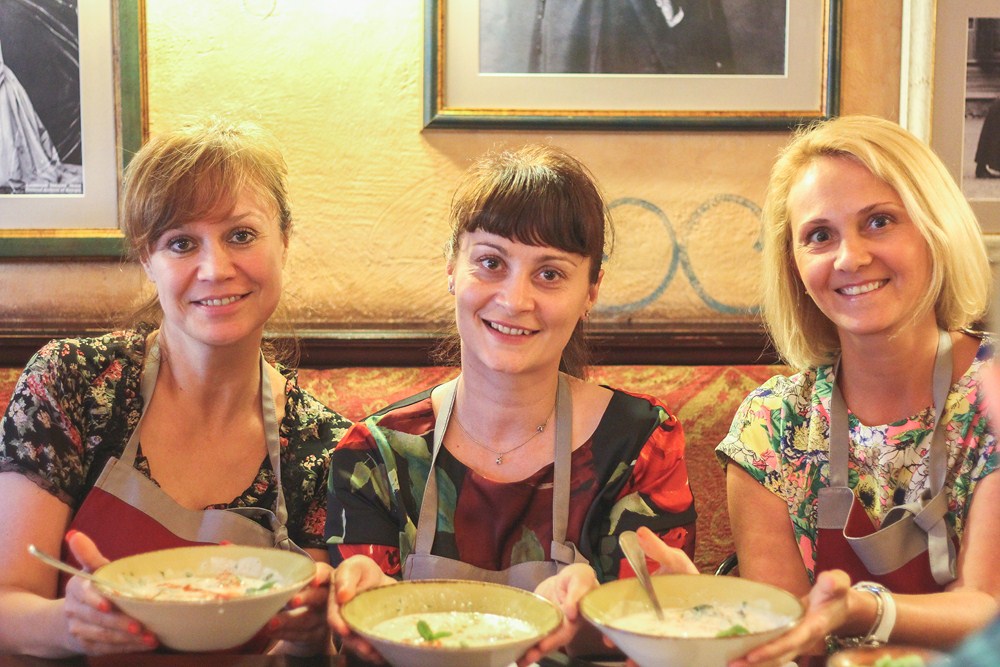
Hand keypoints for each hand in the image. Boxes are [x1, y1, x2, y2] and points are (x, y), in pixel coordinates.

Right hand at [62, 531, 156, 653]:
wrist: (67, 620)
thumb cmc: (90, 588)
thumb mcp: (89, 570)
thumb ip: (88, 554)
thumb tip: (74, 534)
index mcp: (76, 589)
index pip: (84, 594)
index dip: (95, 600)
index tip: (109, 604)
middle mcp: (75, 611)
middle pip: (96, 618)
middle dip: (118, 623)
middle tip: (140, 626)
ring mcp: (80, 631)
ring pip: (102, 637)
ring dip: (126, 639)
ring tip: (150, 638)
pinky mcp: (89, 647)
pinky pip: (107, 649)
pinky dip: (127, 648)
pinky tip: (145, 645)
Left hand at [268, 562, 333, 654]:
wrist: (312, 618)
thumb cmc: (299, 591)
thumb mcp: (298, 581)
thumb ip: (289, 577)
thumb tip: (261, 572)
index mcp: (325, 579)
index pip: (326, 573)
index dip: (320, 575)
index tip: (313, 580)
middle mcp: (328, 598)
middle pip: (320, 596)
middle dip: (306, 598)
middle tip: (291, 601)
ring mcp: (324, 618)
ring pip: (309, 619)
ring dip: (288, 620)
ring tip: (270, 622)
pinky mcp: (317, 634)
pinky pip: (302, 635)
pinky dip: (285, 633)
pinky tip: (271, 631)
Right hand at [328, 555, 396, 662]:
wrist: (378, 580)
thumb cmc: (362, 571)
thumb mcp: (355, 566)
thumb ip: (346, 577)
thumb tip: (342, 595)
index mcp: (336, 603)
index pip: (333, 616)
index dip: (338, 624)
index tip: (344, 630)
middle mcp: (343, 620)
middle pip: (347, 636)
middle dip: (356, 644)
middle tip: (367, 649)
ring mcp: (356, 629)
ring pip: (359, 645)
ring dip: (368, 652)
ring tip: (379, 654)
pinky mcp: (368, 634)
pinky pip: (371, 646)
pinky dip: (379, 652)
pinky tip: (386, 654)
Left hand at [518, 563, 599, 666]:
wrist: (566, 578)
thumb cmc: (577, 578)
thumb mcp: (580, 579)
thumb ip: (577, 594)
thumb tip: (571, 613)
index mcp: (575, 619)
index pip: (565, 633)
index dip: (554, 641)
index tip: (543, 646)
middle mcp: (562, 627)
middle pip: (551, 642)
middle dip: (538, 651)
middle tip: (526, 658)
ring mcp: (549, 625)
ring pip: (541, 641)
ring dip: (530, 651)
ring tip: (518, 660)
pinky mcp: (538, 621)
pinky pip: (531, 631)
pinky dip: (523, 640)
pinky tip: (512, 647)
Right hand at [604, 527, 698, 664]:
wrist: (715, 599)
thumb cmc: (689, 578)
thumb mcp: (676, 561)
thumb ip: (660, 549)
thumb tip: (640, 532)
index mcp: (642, 594)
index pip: (618, 602)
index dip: (607, 610)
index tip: (600, 616)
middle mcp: (645, 613)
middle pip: (624, 625)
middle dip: (614, 634)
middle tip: (609, 639)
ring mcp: (657, 630)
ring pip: (636, 642)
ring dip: (629, 649)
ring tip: (628, 657)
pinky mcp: (669, 645)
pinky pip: (653, 655)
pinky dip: (646, 659)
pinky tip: (640, 661)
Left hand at [728, 569, 850, 666]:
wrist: (840, 608)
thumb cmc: (835, 594)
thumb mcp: (838, 584)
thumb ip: (834, 583)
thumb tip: (827, 579)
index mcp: (814, 627)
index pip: (791, 641)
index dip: (772, 649)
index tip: (751, 655)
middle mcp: (804, 640)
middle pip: (780, 656)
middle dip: (757, 663)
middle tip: (731, 664)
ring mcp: (797, 644)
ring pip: (775, 659)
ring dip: (754, 664)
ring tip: (729, 663)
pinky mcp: (790, 643)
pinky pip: (773, 654)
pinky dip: (758, 659)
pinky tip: (739, 658)